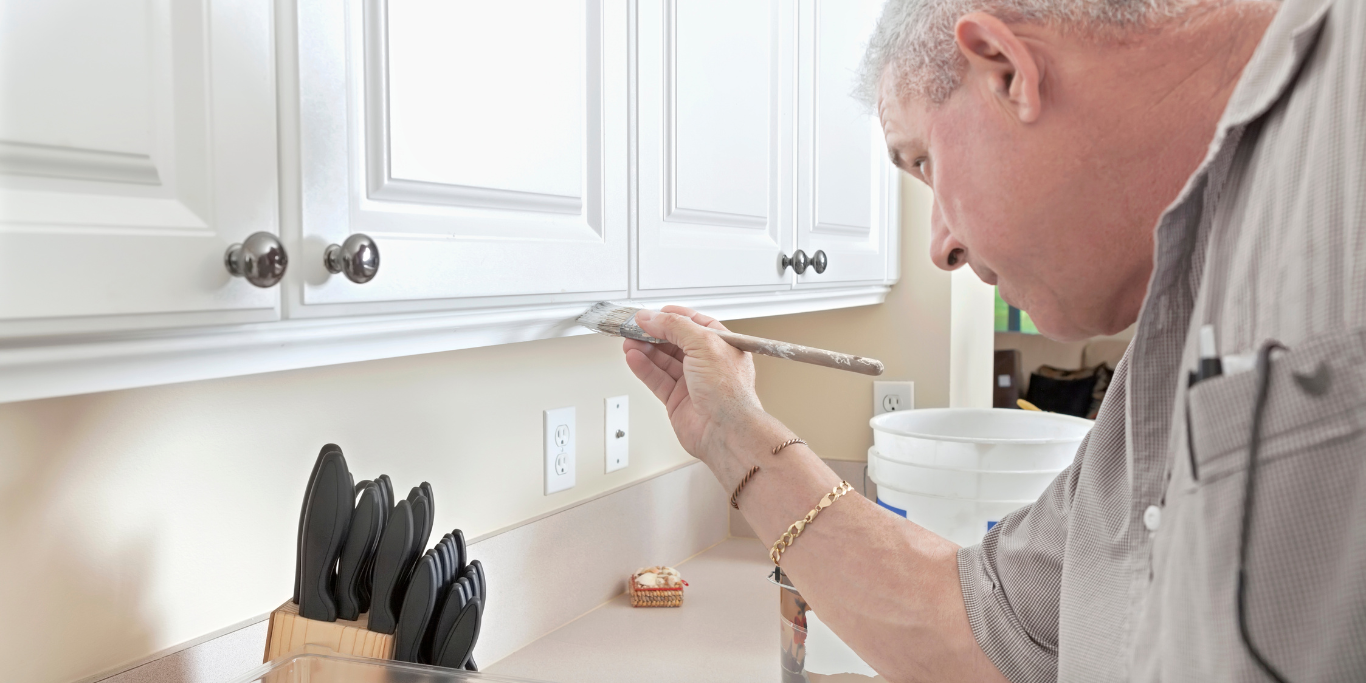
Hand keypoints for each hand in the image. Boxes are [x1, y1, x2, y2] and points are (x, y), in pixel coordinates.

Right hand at [622, 306, 764, 461]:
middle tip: (634, 327)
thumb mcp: (704, 344)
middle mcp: (707, 363)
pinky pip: (657, 379)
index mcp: (722, 346)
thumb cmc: (729, 392)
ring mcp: (692, 382)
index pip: (694, 324)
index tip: (652, 314)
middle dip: (653, 333)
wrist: (726, 430)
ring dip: (645, 349)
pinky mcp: (677, 399)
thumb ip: (675, 326)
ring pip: (663, 360)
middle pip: (675, 342)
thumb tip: (653, 317)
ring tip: (629, 341)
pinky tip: (633, 358)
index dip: (672, 317)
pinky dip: (644, 368)